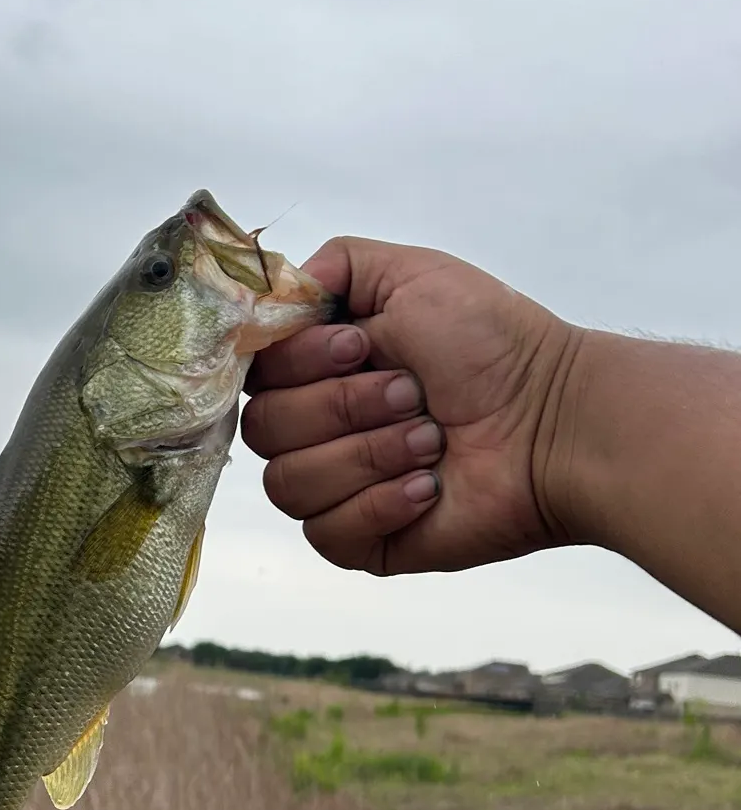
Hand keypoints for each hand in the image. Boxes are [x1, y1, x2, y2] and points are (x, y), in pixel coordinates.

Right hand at [239, 238, 584, 575]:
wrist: (555, 422)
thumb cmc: (494, 346)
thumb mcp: (413, 274)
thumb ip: (333, 267)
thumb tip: (274, 297)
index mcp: (318, 371)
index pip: (255, 376)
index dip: (299, 363)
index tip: (361, 347)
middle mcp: (316, 430)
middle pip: (264, 431)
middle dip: (343, 408)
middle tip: (413, 395)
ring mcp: (334, 489)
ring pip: (289, 484)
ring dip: (369, 455)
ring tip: (432, 440)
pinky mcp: (360, 542)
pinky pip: (326, 532)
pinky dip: (380, 504)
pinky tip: (429, 488)